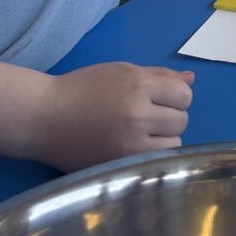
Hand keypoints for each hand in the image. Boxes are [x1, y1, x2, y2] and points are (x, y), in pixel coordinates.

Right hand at [33, 63, 194, 172]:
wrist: (43, 117)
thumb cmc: (82, 88)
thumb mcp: (121, 71)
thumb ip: (159, 75)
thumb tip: (192, 79)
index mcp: (138, 85)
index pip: (184, 95)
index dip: (175, 96)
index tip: (159, 99)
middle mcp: (137, 113)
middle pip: (182, 120)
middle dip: (170, 117)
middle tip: (147, 117)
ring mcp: (129, 143)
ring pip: (174, 144)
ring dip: (163, 139)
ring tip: (140, 134)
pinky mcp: (120, 164)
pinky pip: (156, 161)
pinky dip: (151, 154)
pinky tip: (134, 147)